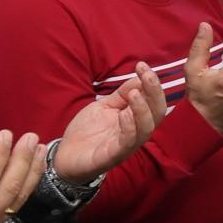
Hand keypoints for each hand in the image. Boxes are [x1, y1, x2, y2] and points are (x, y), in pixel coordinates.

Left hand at [54, 62, 164, 180]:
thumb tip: (138, 78)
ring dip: (143, 109)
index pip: (153, 101)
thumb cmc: (87, 132)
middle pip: (157, 114)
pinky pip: (127, 143)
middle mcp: (135, 133)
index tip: (142, 65)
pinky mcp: (112, 157)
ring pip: (146, 129)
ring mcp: (125, 146)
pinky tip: (124, 114)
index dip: (152, 83)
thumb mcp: (104, 107)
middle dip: (154, 93)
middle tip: (146, 75)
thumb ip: (121, 95)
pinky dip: (129, 128)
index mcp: (135, 119)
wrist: (65, 156)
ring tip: (134, 94)